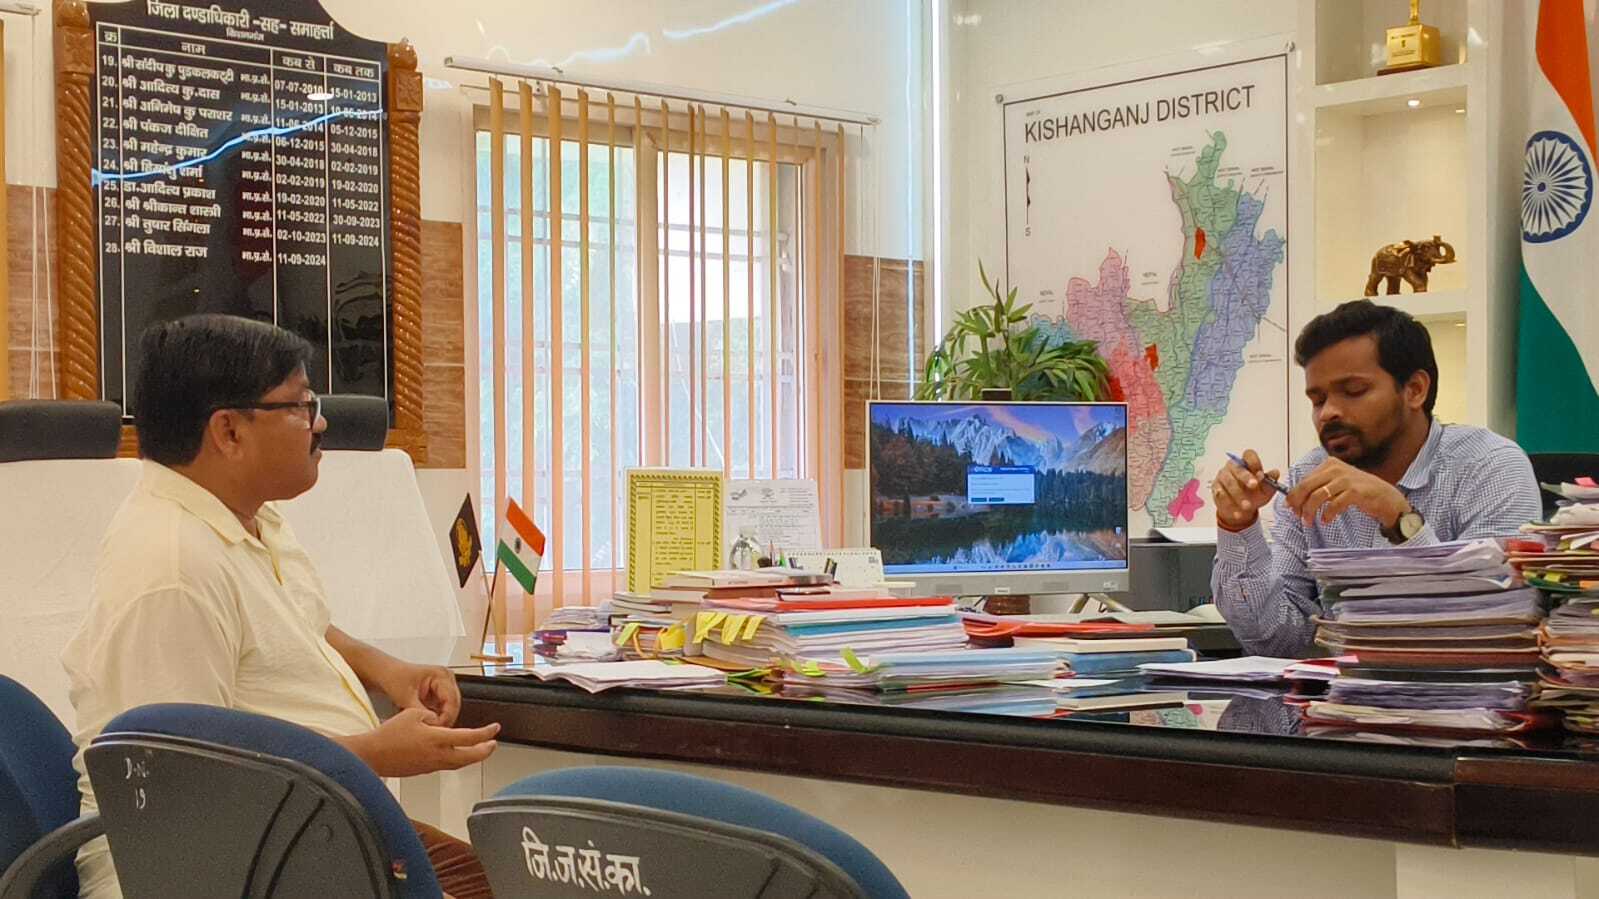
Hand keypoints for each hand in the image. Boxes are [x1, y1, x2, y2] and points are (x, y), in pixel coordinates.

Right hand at [346, 707, 498, 777]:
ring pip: (459, 763)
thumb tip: (439, 721)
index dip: (486, 733)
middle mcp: (437, 755)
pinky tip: (456, 753)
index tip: (495, 728)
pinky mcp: (424, 770)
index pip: (469, 737)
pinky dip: (457, 759)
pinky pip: (446, 765)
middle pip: (469, 757)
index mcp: (437, 739)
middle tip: (493, 744)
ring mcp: (431, 765)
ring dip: (472, 757)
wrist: (372, 755)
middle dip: (485, 751)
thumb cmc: (388, 735)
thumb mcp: (413, 714)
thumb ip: (432, 716)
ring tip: (480, 750)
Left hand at [380, 662, 461, 726]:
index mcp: (441, 675)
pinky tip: (428, 725)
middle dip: (445, 720)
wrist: (386, 674)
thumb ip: (420, 712)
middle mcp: (446, 679)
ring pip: (450, 709)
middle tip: (434, 733)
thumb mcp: (405, 697)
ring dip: (442, 720)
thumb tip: (431, 726)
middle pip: (454, 705)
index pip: (452, 700)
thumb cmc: (394, 678)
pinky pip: (444, 710)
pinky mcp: (439, 694)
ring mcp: (444, 686)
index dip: (446, 717)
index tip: (436, 729)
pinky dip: (437, 718)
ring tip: (429, 730)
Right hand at [1213, 449, 1279, 531]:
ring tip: (1247, 506)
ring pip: (1229, 483)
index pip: (1248, 455)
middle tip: (1254, 486)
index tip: (1261, 474)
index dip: (1254, 462)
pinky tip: (1237, 512)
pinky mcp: (1215, 489)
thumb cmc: (1254, 495)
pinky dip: (1229, 505)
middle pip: (1237, 468)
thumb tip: (1275, 472)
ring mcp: (1222, 477)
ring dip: (1238, 495)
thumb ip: (1270, 482)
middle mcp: (1232, 467)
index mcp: (1246, 463)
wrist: (1242, 510)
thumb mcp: (1266, 491)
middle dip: (1246, 477)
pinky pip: (1221, 495)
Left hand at [1285, 457, 1408, 527]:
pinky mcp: (1355, 491)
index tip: (1290, 508)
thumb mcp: (1336, 484)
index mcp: (1329, 464)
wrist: (1386, 497)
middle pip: (1306, 486)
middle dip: (1298, 503)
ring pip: (1317, 496)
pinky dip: (1327, 514)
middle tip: (1297, 516)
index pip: (1304, 480)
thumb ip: (1318, 487)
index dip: (1294, 495)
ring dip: (1310, 511)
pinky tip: (1326, 520)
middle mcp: (1336, 468)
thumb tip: (1294, 499)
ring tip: (1309, 521)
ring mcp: (1346, 479)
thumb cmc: (1358, 491)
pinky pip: (1334, 504)